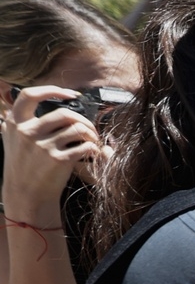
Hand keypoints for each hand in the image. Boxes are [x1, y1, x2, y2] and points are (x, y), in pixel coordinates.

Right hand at [1, 87, 103, 213]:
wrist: (26, 194)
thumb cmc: (24, 165)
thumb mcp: (13, 139)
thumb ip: (21, 121)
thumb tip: (37, 99)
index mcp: (15, 123)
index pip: (29, 95)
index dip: (52, 90)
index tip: (70, 94)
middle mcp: (27, 132)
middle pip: (64, 113)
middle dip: (84, 119)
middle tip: (90, 128)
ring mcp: (42, 146)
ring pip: (77, 128)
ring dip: (91, 133)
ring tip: (92, 140)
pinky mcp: (57, 160)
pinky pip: (84, 146)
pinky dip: (93, 148)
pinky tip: (92, 151)